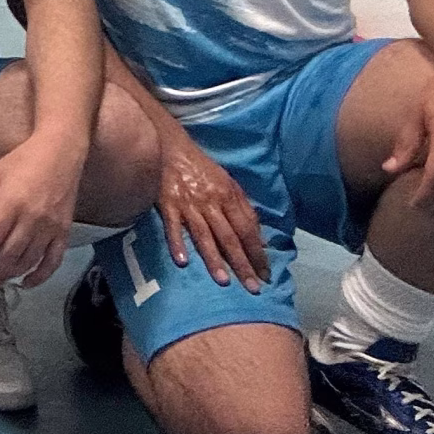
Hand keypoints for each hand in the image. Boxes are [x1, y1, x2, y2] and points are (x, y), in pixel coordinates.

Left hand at [0, 128, 82, 288]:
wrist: (61, 151)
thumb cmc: (24, 159)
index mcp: (10, 204)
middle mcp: (31, 220)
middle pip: (7, 255)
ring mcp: (49, 228)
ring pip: (27, 261)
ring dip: (9, 275)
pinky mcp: (64, 232)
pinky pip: (52, 261)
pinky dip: (40, 275)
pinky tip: (26, 283)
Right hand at [153, 126, 268, 290]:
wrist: (168, 145)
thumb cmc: (200, 167)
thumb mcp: (227, 182)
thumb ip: (243, 209)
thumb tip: (259, 238)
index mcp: (228, 196)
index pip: (247, 229)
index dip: (257, 253)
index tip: (266, 275)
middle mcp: (211, 202)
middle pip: (229, 237)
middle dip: (242, 263)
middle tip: (253, 288)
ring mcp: (188, 204)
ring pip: (204, 235)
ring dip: (213, 258)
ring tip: (223, 282)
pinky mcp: (167, 203)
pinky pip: (172, 226)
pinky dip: (177, 243)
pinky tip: (182, 261)